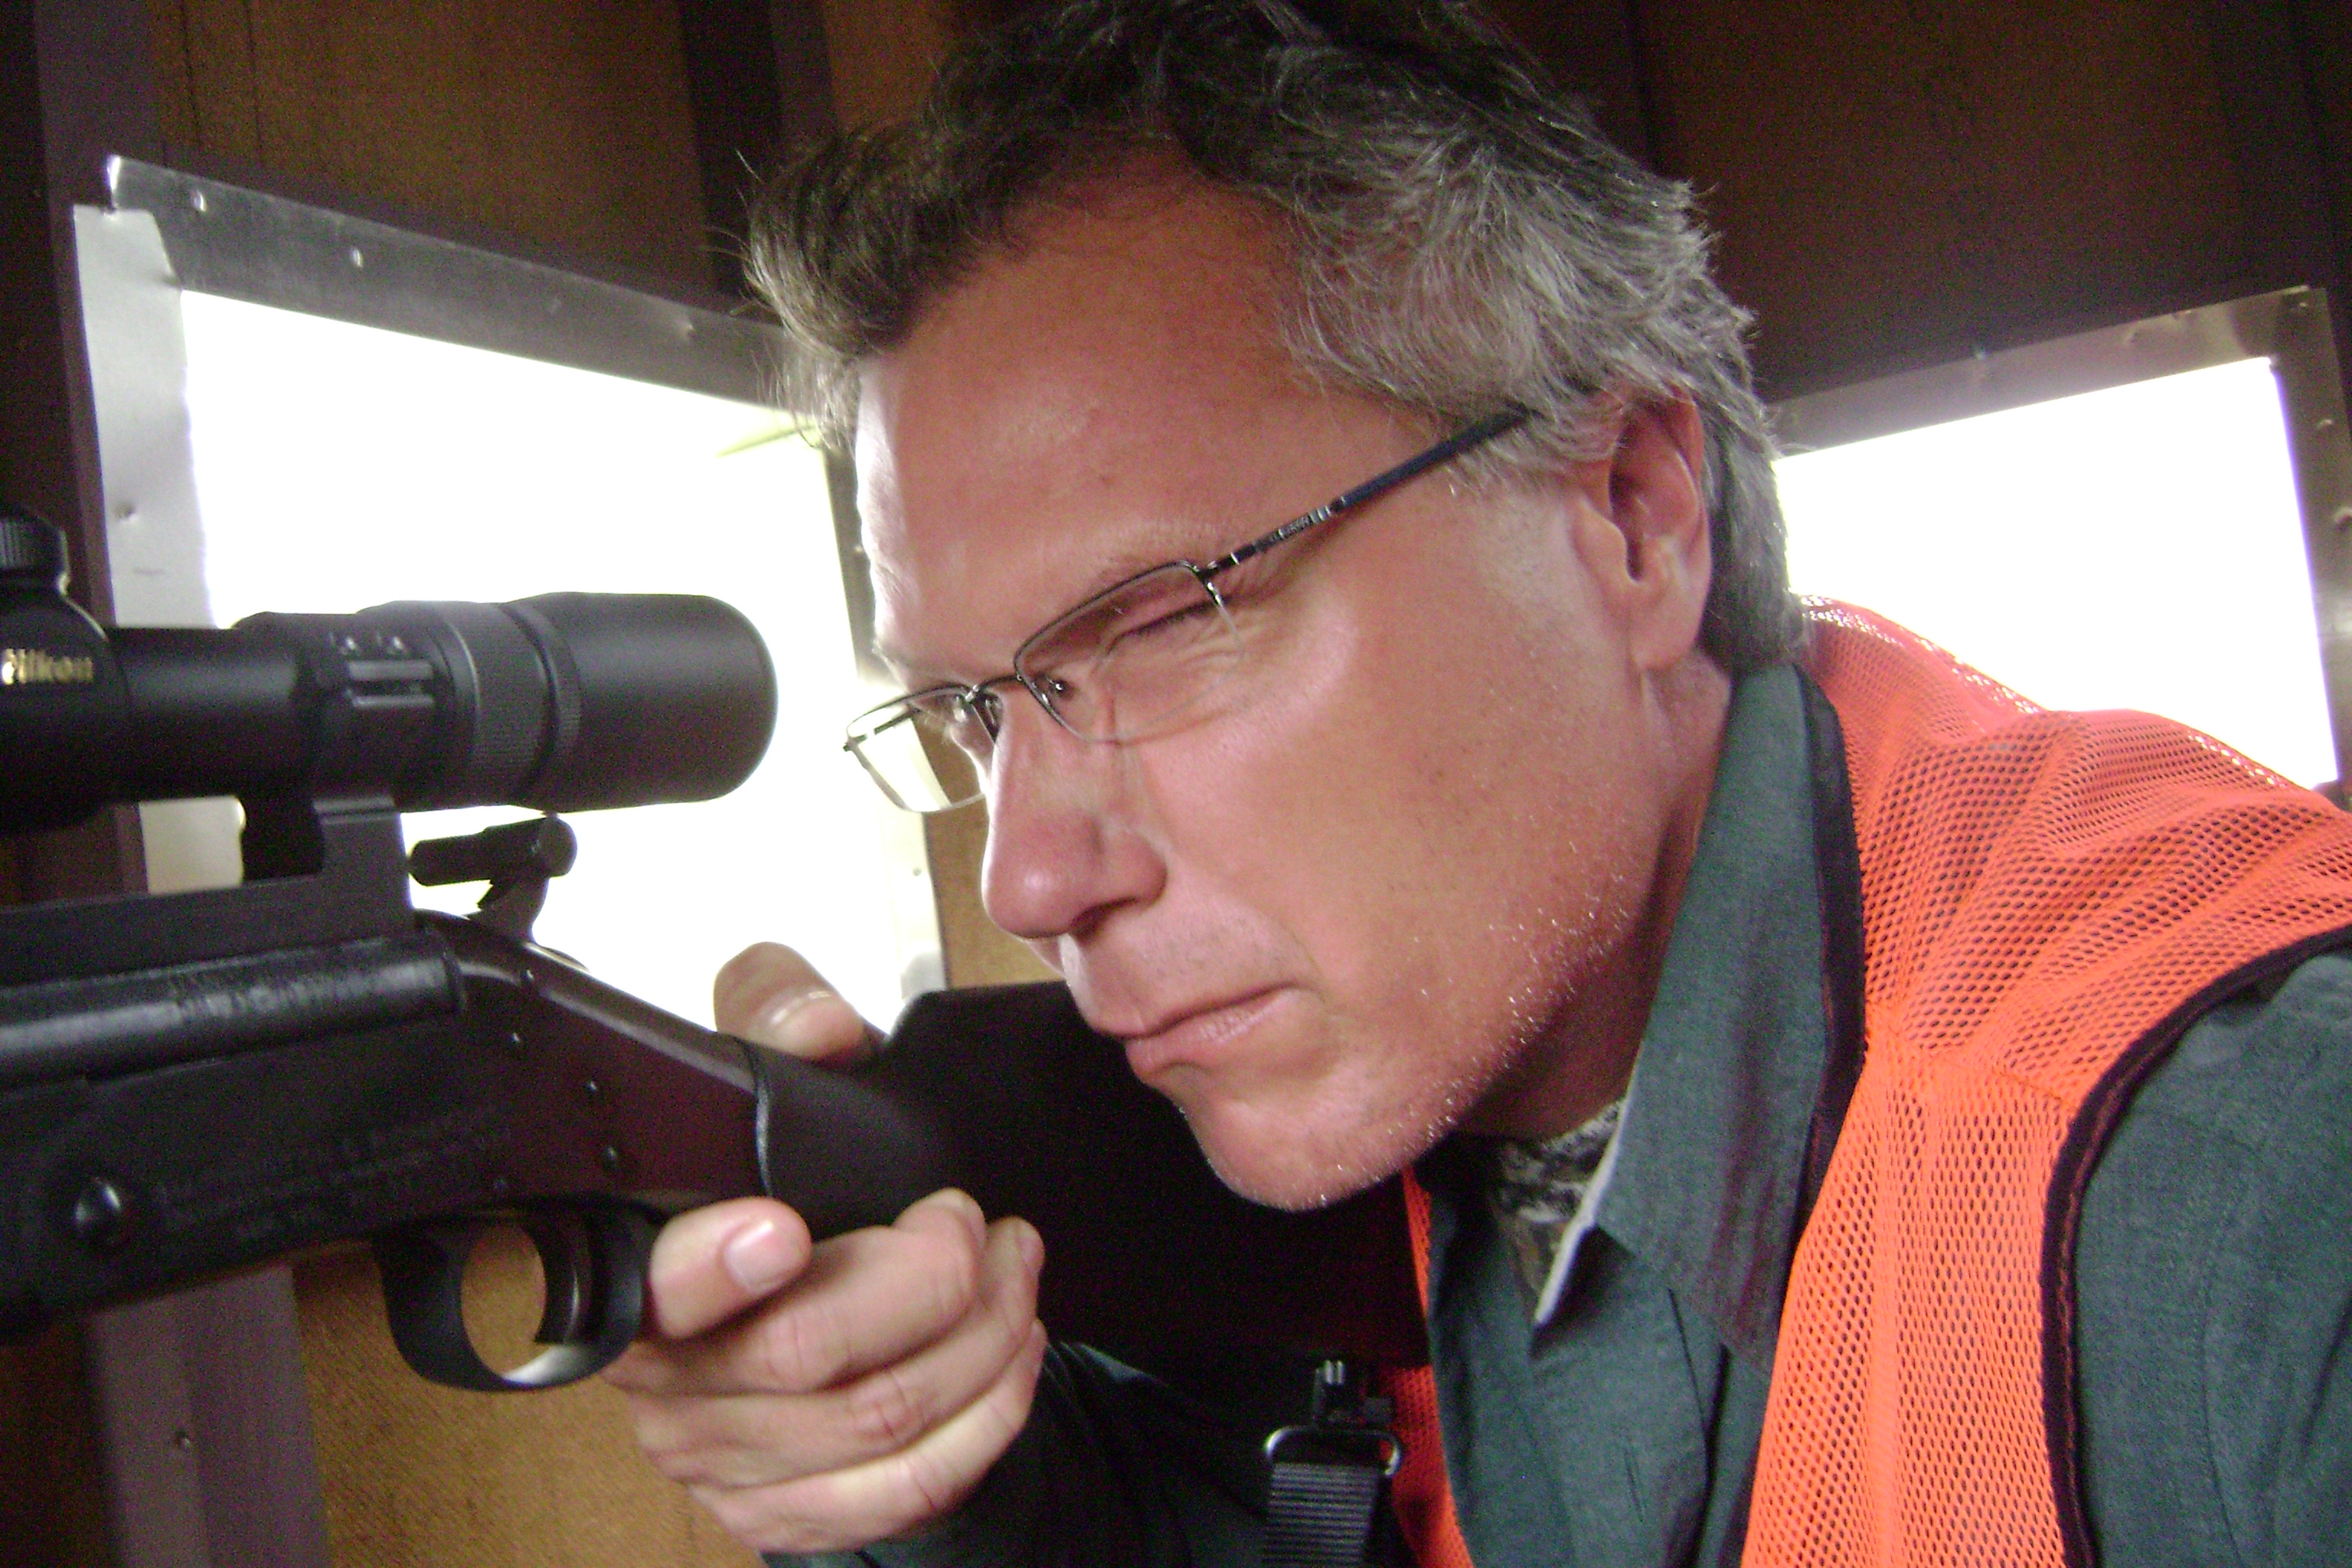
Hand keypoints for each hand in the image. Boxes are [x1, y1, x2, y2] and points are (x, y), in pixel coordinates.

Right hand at [605, 945, 1048, 1553]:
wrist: (803, 1305)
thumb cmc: (786, 1186)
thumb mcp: (771, 1075)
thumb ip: (780, 1014)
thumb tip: (819, 1029)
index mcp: (640, 1270)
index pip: (657, 1286)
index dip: (716, 1266)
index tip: (785, 1226)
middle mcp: (673, 1381)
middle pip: (804, 1353)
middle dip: (924, 1278)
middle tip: (968, 1223)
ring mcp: (734, 1458)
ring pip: (879, 1418)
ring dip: (979, 1335)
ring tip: (1011, 1270)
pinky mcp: (801, 1512)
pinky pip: (914, 1485)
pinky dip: (989, 1411)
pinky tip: (1012, 1349)